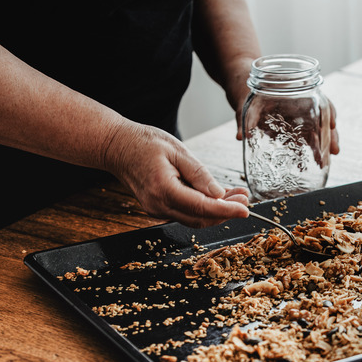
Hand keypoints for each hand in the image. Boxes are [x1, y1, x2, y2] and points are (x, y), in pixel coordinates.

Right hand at [105, 122, 248, 227]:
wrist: (116, 146)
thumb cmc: (144, 143)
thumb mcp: (177, 151)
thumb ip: (199, 174)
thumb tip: (219, 193)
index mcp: (164, 190)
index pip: (202, 208)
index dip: (227, 210)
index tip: (245, 209)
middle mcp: (158, 206)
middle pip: (200, 219)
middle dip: (226, 212)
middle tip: (245, 198)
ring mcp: (156, 209)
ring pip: (194, 219)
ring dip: (217, 210)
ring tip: (236, 195)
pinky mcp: (158, 207)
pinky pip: (185, 212)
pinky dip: (203, 207)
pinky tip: (216, 195)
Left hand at [236, 95, 339, 155]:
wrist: (241, 90)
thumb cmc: (244, 91)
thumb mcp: (242, 103)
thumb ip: (242, 120)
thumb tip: (240, 136)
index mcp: (292, 94)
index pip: (317, 99)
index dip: (328, 111)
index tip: (332, 123)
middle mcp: (298, 106)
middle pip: (321, 118)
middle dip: (330, 134)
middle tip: (335, 151)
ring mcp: (295, 118)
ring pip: (316, 130)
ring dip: (323, 145)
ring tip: (325, 161)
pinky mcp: (289, 128)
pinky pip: (304, 138)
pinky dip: (310, 149)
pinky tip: (314, 161)